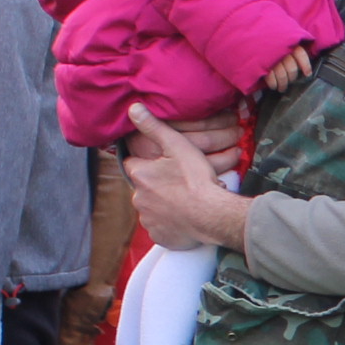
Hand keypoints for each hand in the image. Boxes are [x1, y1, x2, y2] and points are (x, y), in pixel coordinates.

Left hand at [124, 109, 253, 254]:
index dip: (146, 163)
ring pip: (152, 209)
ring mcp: (149, 220)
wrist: (212, 214)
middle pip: (143, 189)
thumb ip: (153, 127)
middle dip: (156, 186)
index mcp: (140, 175)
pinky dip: (169, 224)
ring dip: (163, 206)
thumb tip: (132, 108)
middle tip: (178, 184)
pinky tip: (184, 218)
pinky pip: (160, 229)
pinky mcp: (160, 237)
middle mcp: (139, 199)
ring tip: (184, 202)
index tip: (160, 165)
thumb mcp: (177, 146)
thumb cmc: (195, 179)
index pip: (133, 165)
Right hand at [263, 45, 312, 93]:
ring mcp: (271, 57)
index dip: (305, 65)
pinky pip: (270, 77)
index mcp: (288, 43)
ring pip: (282, 75)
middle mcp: (280, 49)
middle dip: (292, 77)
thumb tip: (304, 67)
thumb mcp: (284, 43)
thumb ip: (294, 52)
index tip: (307, 74)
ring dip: (283, 84)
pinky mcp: (261, 64)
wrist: (252, 40)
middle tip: (290, 81)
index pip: (300, 54)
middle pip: (292, 68)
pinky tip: (274, 86)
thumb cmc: (271, 45)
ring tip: (282, 87)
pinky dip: (273, 84)